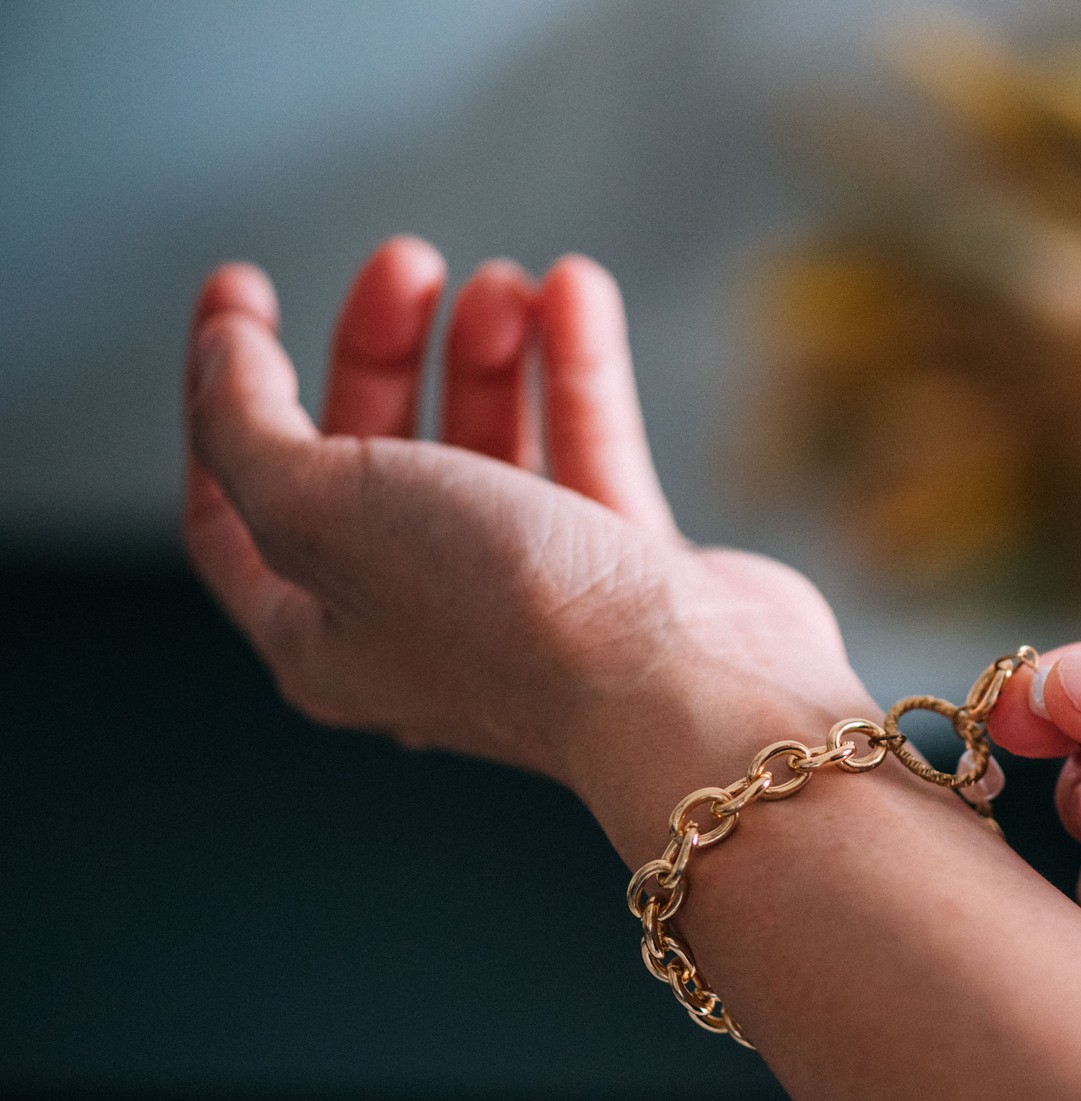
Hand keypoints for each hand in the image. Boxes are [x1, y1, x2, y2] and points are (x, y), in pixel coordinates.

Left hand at [183, 238, 868, 805]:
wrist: (686, 681)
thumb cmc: (500, 614)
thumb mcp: (320, 508)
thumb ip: (241, 425)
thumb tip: (224, 355)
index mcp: (322, 635)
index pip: (234, 505)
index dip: (219, 390)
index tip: (243, 287)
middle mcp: (421, 619)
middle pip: (369, 457)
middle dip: (380, 347)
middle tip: (408, 264)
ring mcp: (531, 597)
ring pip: (486, 446)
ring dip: (488, 349)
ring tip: (510, 281)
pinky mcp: (627, 570)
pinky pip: (588, 449)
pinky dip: (577, 370)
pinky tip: (578, 292)